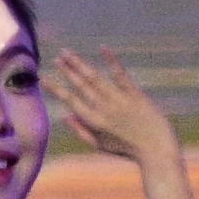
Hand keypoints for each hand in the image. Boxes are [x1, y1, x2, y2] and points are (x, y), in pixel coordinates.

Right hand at [47, 53, 189, 174]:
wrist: (155, 150)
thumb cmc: (127, 149)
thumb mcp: (100, 145)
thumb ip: (81, 131)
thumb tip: (65, 115)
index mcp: (93, 121)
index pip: (70, 101)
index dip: (55, 88)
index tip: (43, 78)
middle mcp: (103, 109)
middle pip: (81, 85)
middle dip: (67, 70)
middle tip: (56, 57)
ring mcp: (119, 101)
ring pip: (95, 78)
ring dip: (79, 64)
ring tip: (67, 53)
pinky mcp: (135, 95)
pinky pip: (121, 75)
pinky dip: (111, 61)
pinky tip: (102, 49)